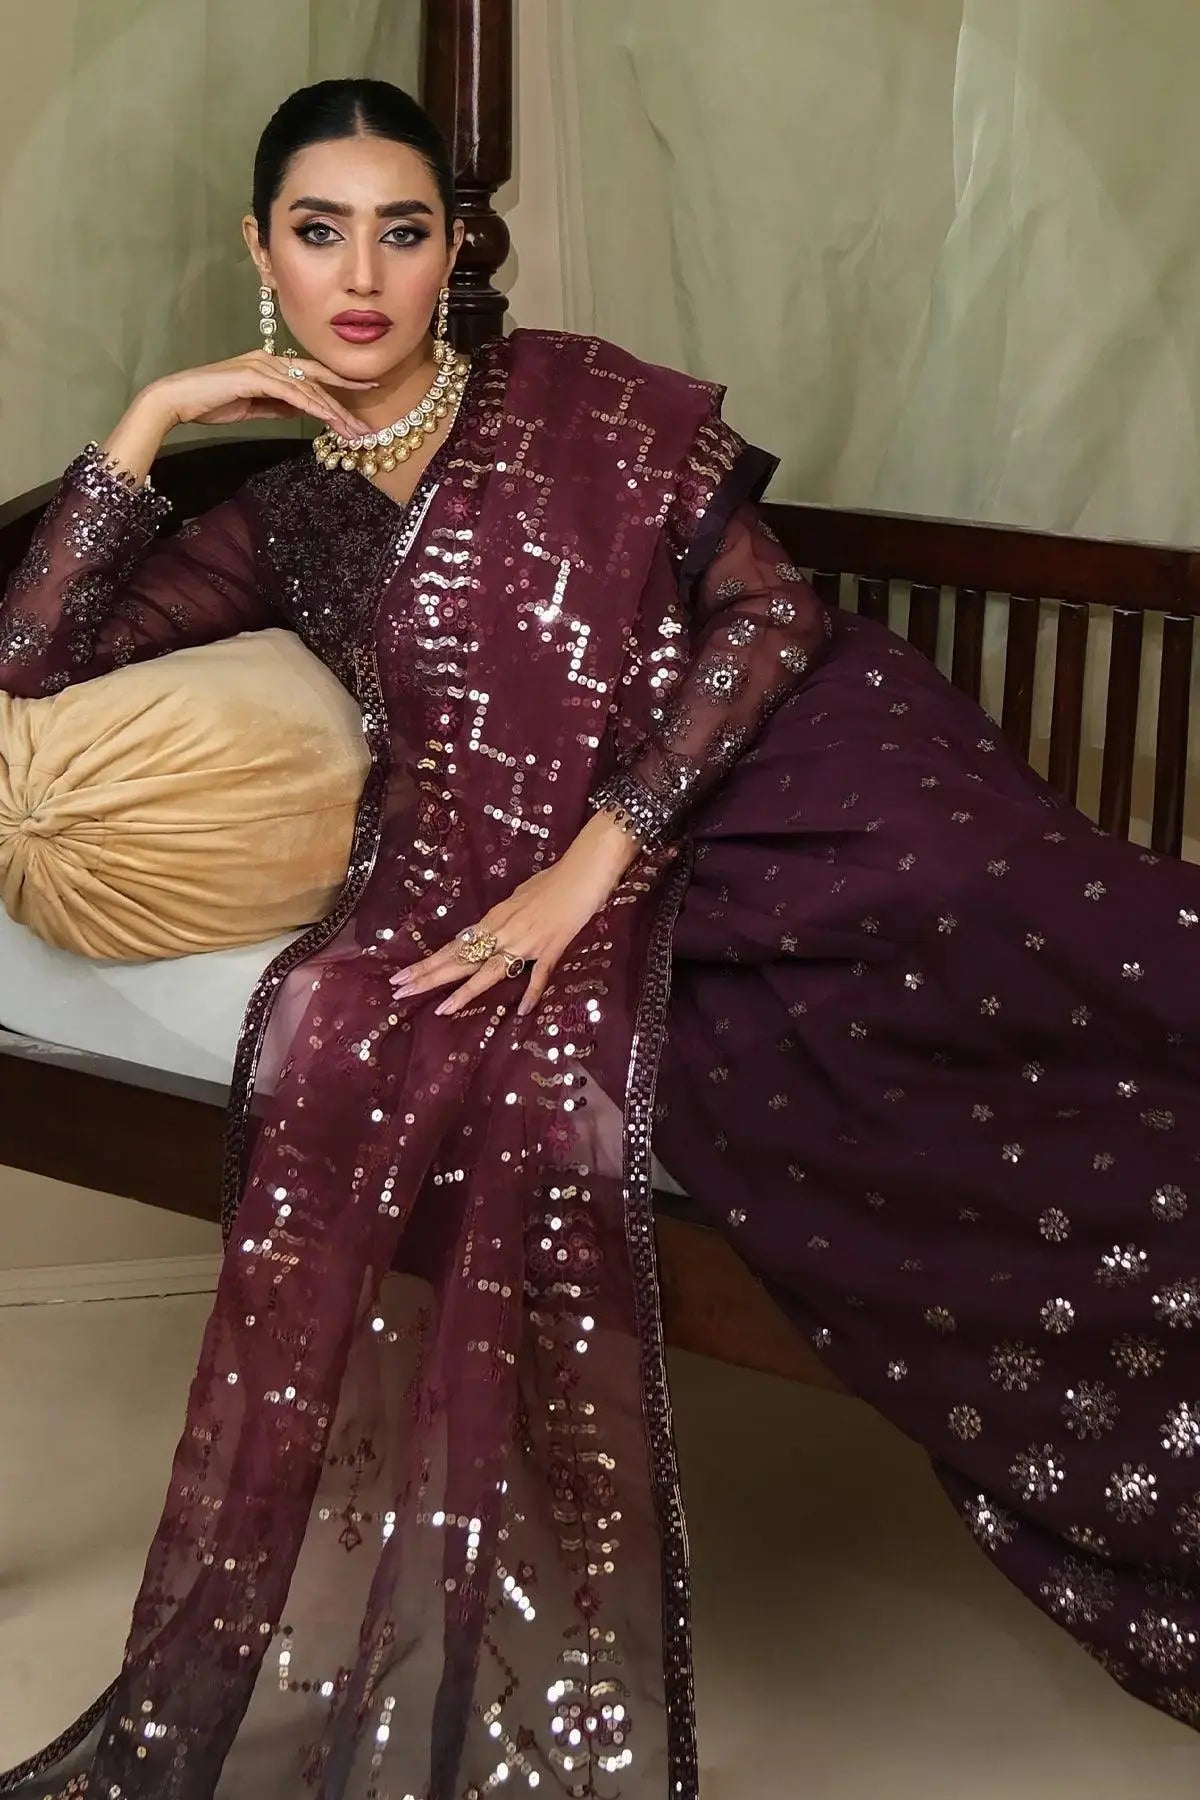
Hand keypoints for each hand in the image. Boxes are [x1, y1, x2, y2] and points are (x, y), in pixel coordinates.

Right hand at [142, 350, 375, 440]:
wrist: (180, 399)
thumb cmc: (211, 403)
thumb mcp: (252, 407)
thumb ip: (277, 406)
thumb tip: (300, 412)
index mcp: (270, 365)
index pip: (312, 374)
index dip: (339, 383)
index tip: (364, 391)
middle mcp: (270, 360)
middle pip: (317, 380)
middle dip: (346, 401)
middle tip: (368, 423)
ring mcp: (263, 365)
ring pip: (309, 389)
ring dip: (334, 412)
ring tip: (354, 433)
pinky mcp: (256, 376)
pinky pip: (292, 393)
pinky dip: (312, 406)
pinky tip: (329, 419)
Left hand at [390, 815, 638, 1018]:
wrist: (584, 869)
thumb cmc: (555, 878)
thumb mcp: (522, 895)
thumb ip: (507, 916)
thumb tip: (494, 930)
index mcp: (495, 918)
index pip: (455, 946)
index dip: (427, 963)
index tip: (402, 976)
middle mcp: (504, 931)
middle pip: (462, 959)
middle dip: (430, 977)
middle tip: (400, 992)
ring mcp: (528, 941)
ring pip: (491, 970)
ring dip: (466, 991)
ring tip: (441, 1009)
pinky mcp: (552, 947)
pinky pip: (539, 974)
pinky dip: (531, 992)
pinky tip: (521, 1012)